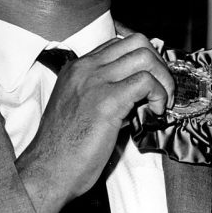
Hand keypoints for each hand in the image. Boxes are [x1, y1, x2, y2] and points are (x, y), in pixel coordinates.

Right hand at [15, 33, 173, 212]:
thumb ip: (108, 91)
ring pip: (145, 56)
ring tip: (161, 101)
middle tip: (162, 87)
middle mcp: (85, 68)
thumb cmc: (65, 148)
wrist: (48, 171)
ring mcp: (95, 81)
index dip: (144, 58)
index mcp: (78, 68)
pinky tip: (156, 111)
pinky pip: (145, 81)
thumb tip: (140, 91)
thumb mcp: (82, 107)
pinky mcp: (106, 100)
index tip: (153, 77)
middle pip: (137, 41)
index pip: (120, 43)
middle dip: (158, 62)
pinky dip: (159, 94)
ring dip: (163, 78)